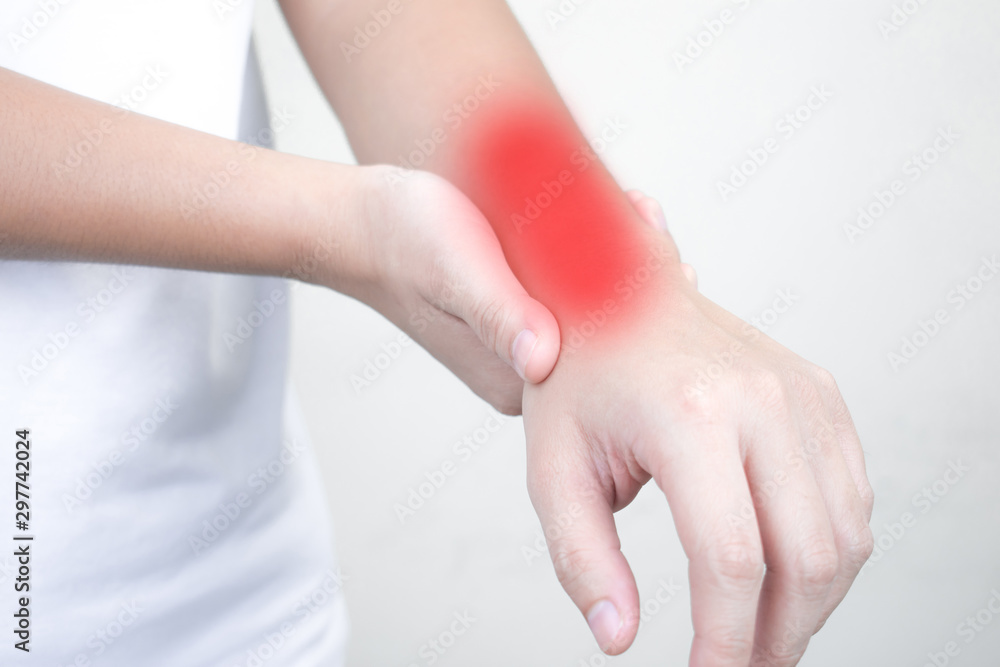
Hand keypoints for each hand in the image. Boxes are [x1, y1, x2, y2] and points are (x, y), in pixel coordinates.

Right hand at [340, 168, 685, 413]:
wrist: (365, 226)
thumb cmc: (404, 243)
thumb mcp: (457, 273)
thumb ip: (500, 317)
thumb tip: (543, 358)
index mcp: (520, 380)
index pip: (605, 354)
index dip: (639, 304)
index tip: (667, 255)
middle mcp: (531, 371)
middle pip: (608, 333)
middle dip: (637, 278)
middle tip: (653, 219)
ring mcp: (528, 344)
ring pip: (595, 307)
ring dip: (621, 260)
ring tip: (640, 211)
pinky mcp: (522, 312)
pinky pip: (574, 288)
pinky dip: (595, 252)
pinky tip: (612, 213)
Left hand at [522, 212, 873, 664]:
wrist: (615, 292)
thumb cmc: (579, 376)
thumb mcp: (554, 467)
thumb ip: (582, 558)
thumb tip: (619, 637)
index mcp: (689, 413)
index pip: (730, 559)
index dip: (724, 641)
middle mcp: (760, 398)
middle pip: (807, 558)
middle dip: (780, 636)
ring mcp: (801, 392)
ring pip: (846, 535)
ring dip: (814, 603)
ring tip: (764, 632)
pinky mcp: (821, 395)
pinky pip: (853, 495)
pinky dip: (833, 551)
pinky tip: (787, 573)